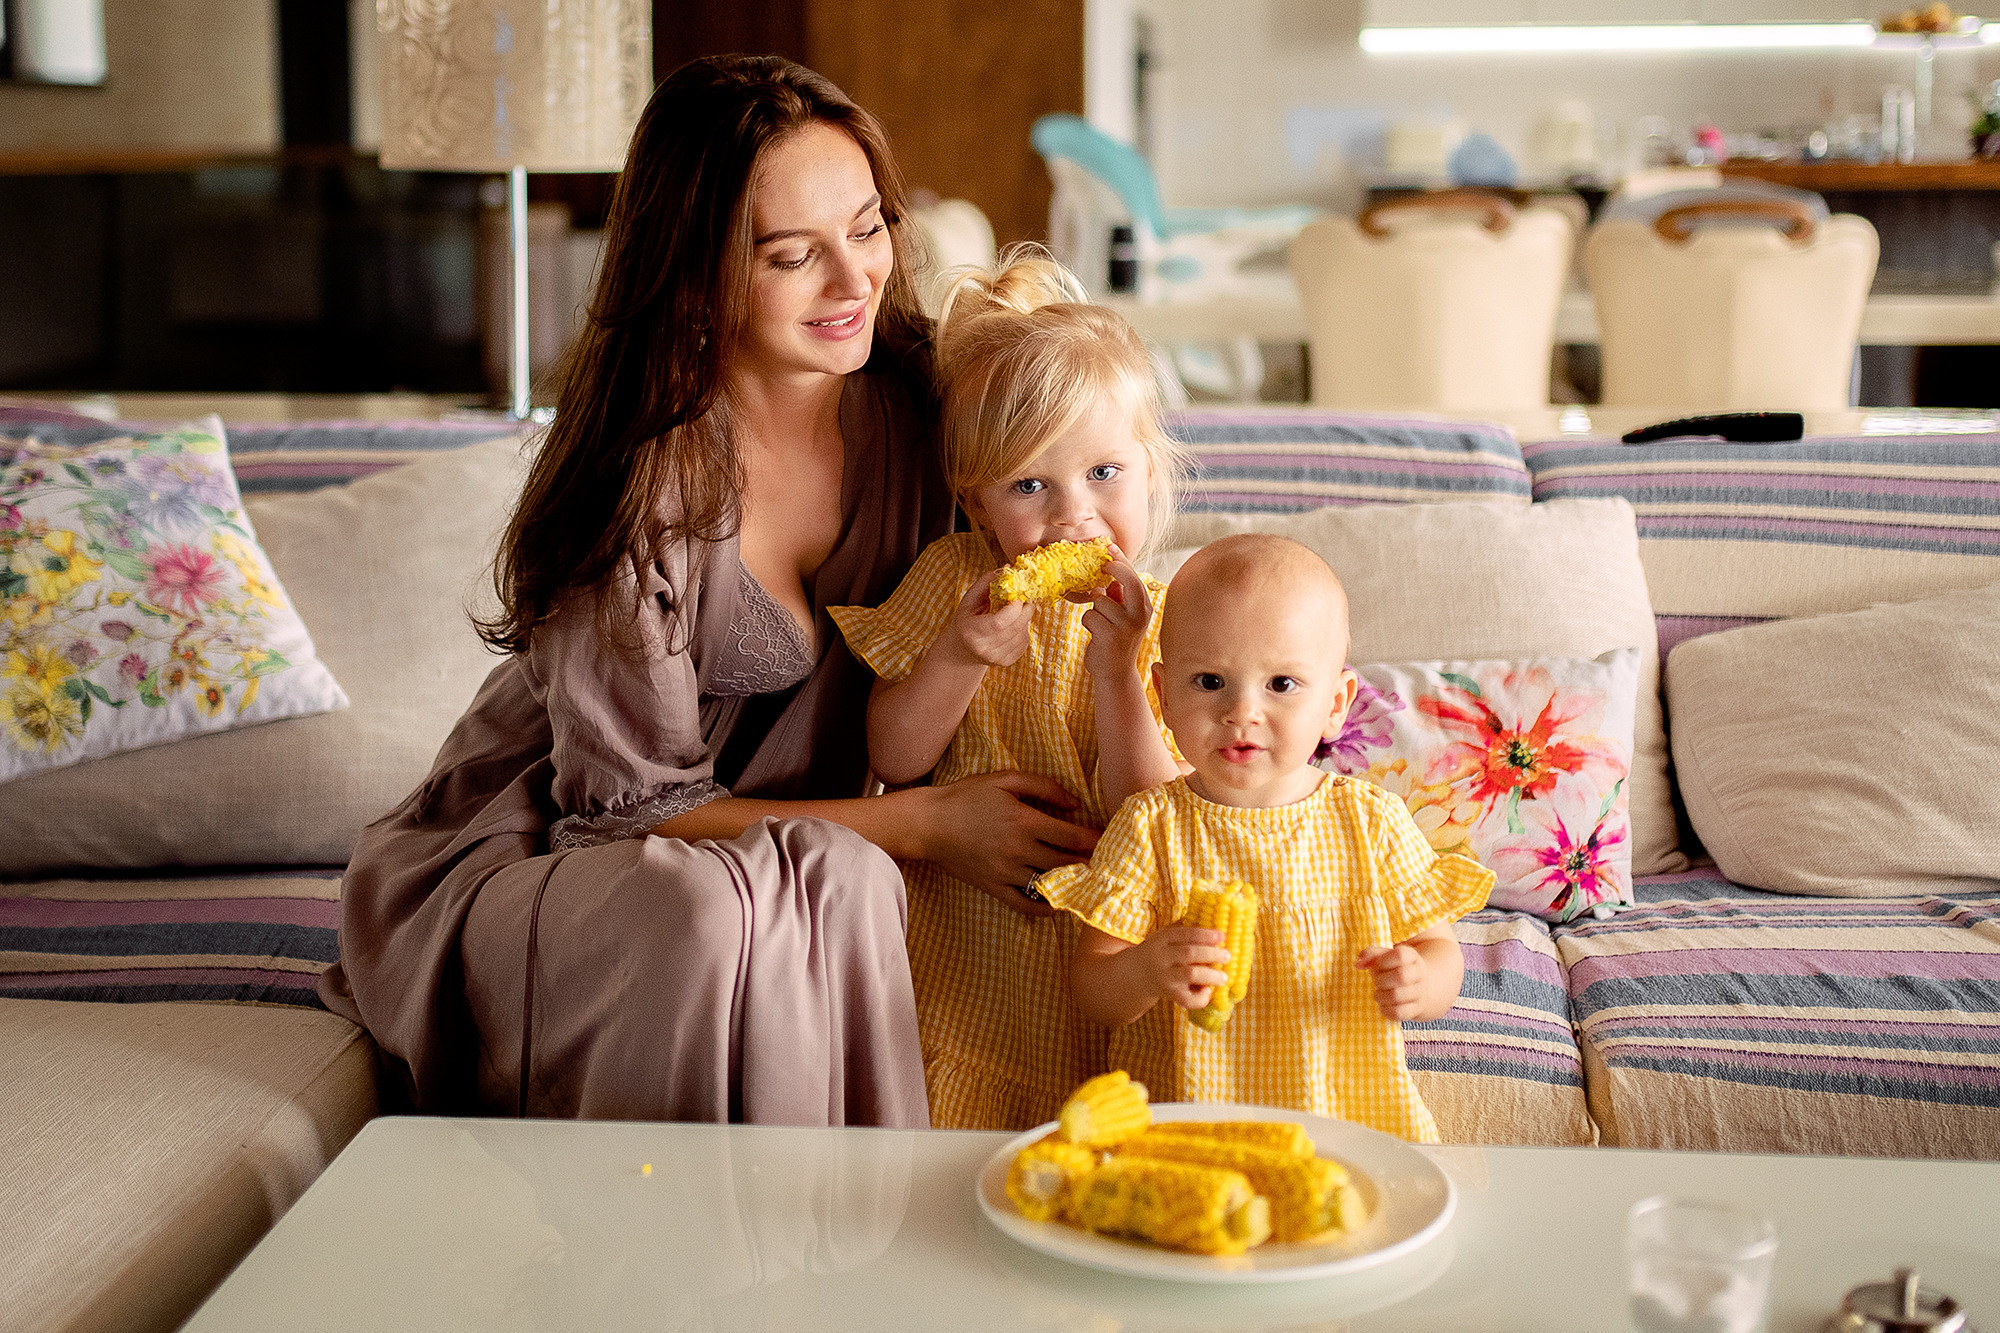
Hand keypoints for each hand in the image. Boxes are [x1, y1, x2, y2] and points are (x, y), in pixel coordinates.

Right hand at [912, 770, 1100, 915]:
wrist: (929, 823)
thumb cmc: (967, 796)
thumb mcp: (1005, 779)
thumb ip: (1044, 786)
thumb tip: (1076, 804)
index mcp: (1024, 821)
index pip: (1071, 837)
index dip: (1095, 840)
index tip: (1109, 841)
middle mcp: (1018, 850)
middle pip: (1066, 863)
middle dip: (1089, 863)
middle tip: (1106, 862)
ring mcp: (1005, 872)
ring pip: (1049, 885)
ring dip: (1071, 884)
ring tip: (1087, 881)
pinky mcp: (993, 887)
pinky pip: (1025, 904)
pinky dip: (1045, 907)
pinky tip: (1058, 902)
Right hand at [945, 569, 1031, 667]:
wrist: (963, 649)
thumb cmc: (967, 618)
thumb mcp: (970, 599)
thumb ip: (987, 581)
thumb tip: (1008, 567)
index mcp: (971, 632)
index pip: (999, 622)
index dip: (1014, 607)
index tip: (1017, 595)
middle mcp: (984, 648)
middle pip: (1015, 627)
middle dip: (1026, 609)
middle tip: (1026, 598)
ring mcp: (996, 658)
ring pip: (1022, 634)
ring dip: (1024, 620)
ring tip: (1014, 613)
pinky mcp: (1006, 662)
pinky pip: (1025, 642)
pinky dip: (1023, 630)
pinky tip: (1012, 626)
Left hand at [1078, 554, 1151, 681]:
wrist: (1115, 673)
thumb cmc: (1116, 641)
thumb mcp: (1123, 616)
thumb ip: (1119, 595)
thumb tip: (1109, 569)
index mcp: (1144, 607)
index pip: (1135, 577)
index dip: (1121, 560)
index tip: (1109, 547)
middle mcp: (1140, 615)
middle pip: (1128, 580)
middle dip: (1114, 569)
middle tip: (1102, 567)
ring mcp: (1127, 626)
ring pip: (1100, 601)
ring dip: (1094, 610)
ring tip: (1099, 625)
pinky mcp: (1110, 636)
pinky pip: (1090, 615)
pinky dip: (1088, 622)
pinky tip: (1095, 634)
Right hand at [1134, 925, 1229, 1009]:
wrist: (1135, 975)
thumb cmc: (1160, 953)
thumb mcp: (1165, 938)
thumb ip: (1185, 932)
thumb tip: (1217, 924)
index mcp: (1161, 939)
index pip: (1185, 933)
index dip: (1205, 934)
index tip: (1222, 936)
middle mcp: (1161, 957)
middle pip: (1189, 953)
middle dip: (1211, 954)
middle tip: (1227, 956)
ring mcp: (1164, 977)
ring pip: (1190, 974)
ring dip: (1210, 975)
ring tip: (1224, 977)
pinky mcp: (1169, 994)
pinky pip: (1187, 999)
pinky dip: (1201, 997)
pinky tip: (1207, 991)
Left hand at [1356, 943, 1430, 1020]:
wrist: (1419, 987)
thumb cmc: (1395, 969)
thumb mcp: (1386, 957)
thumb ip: (1371, 955)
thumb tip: (1358, 964)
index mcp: (1412, 957)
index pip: (1400, 955)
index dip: (1382, 961)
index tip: (1378, 965)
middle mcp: (1419, 974)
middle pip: (1401, 976)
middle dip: (1381, 980)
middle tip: (1377, 981)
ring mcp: (1419, 993)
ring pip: (1397, 996)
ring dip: (1380, 996)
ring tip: (1379, 993)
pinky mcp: (1416, 1009)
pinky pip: (1398, 1013)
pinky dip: (1385, 1009)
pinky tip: (1384, 1004)